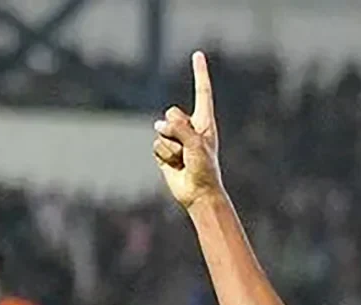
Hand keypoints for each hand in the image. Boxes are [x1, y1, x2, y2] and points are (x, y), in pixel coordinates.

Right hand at [154, 52, 223, 208]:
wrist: (198, 194)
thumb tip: (158, 125)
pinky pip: (155, 145)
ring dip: (171, 147)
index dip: (199, 73)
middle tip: (188, 149)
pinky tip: (174, 165)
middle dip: (176, 130)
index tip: (198, 54)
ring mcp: (176, 138)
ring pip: (161, 130)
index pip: (202, 91)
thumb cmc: (205, 169)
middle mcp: (190, 127)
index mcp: (204, 122)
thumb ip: (180, 129)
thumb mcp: (197, 144)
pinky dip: (164, 156)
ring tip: (183, 160)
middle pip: (172, 112)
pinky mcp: (164, 151)